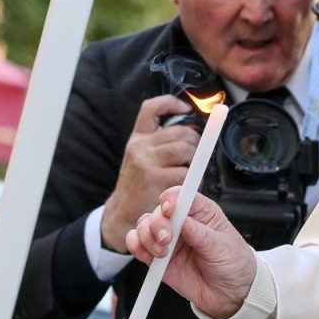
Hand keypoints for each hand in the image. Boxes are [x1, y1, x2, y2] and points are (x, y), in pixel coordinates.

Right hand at [100, 95, 198, 251]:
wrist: (121, 215)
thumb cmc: (138, 187)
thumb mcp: (140, 159)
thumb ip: (161, 144)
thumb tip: (192, 133)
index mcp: (137, 139)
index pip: (151, 109)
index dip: (171, 103)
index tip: (186, 108)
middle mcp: (140, 146)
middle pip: (181, 133)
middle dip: (195, 145)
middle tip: (193, 160)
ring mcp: (146, 162)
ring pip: (187, 150)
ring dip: (196, 163)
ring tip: (189, 176)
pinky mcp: (154, 179)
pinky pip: (186, 174)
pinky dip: (193, 182)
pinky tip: (185, 189)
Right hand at [126, 188, 257, 318]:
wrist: (229, 293)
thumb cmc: (232, 263)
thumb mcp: (222, 247)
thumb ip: (201, 234)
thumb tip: (184, 221)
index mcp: (201, 212)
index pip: (181, 195)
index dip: (171, 199)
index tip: (169, 210)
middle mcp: (182, 222)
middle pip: (158, 211)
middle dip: (157, 224)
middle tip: (167, 240)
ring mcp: (168, 239)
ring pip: (144, 226)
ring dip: (147, 238)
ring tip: (162, 253)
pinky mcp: (158, 257)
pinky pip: (137, 245)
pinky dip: (137, 248)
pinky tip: (148, 256)